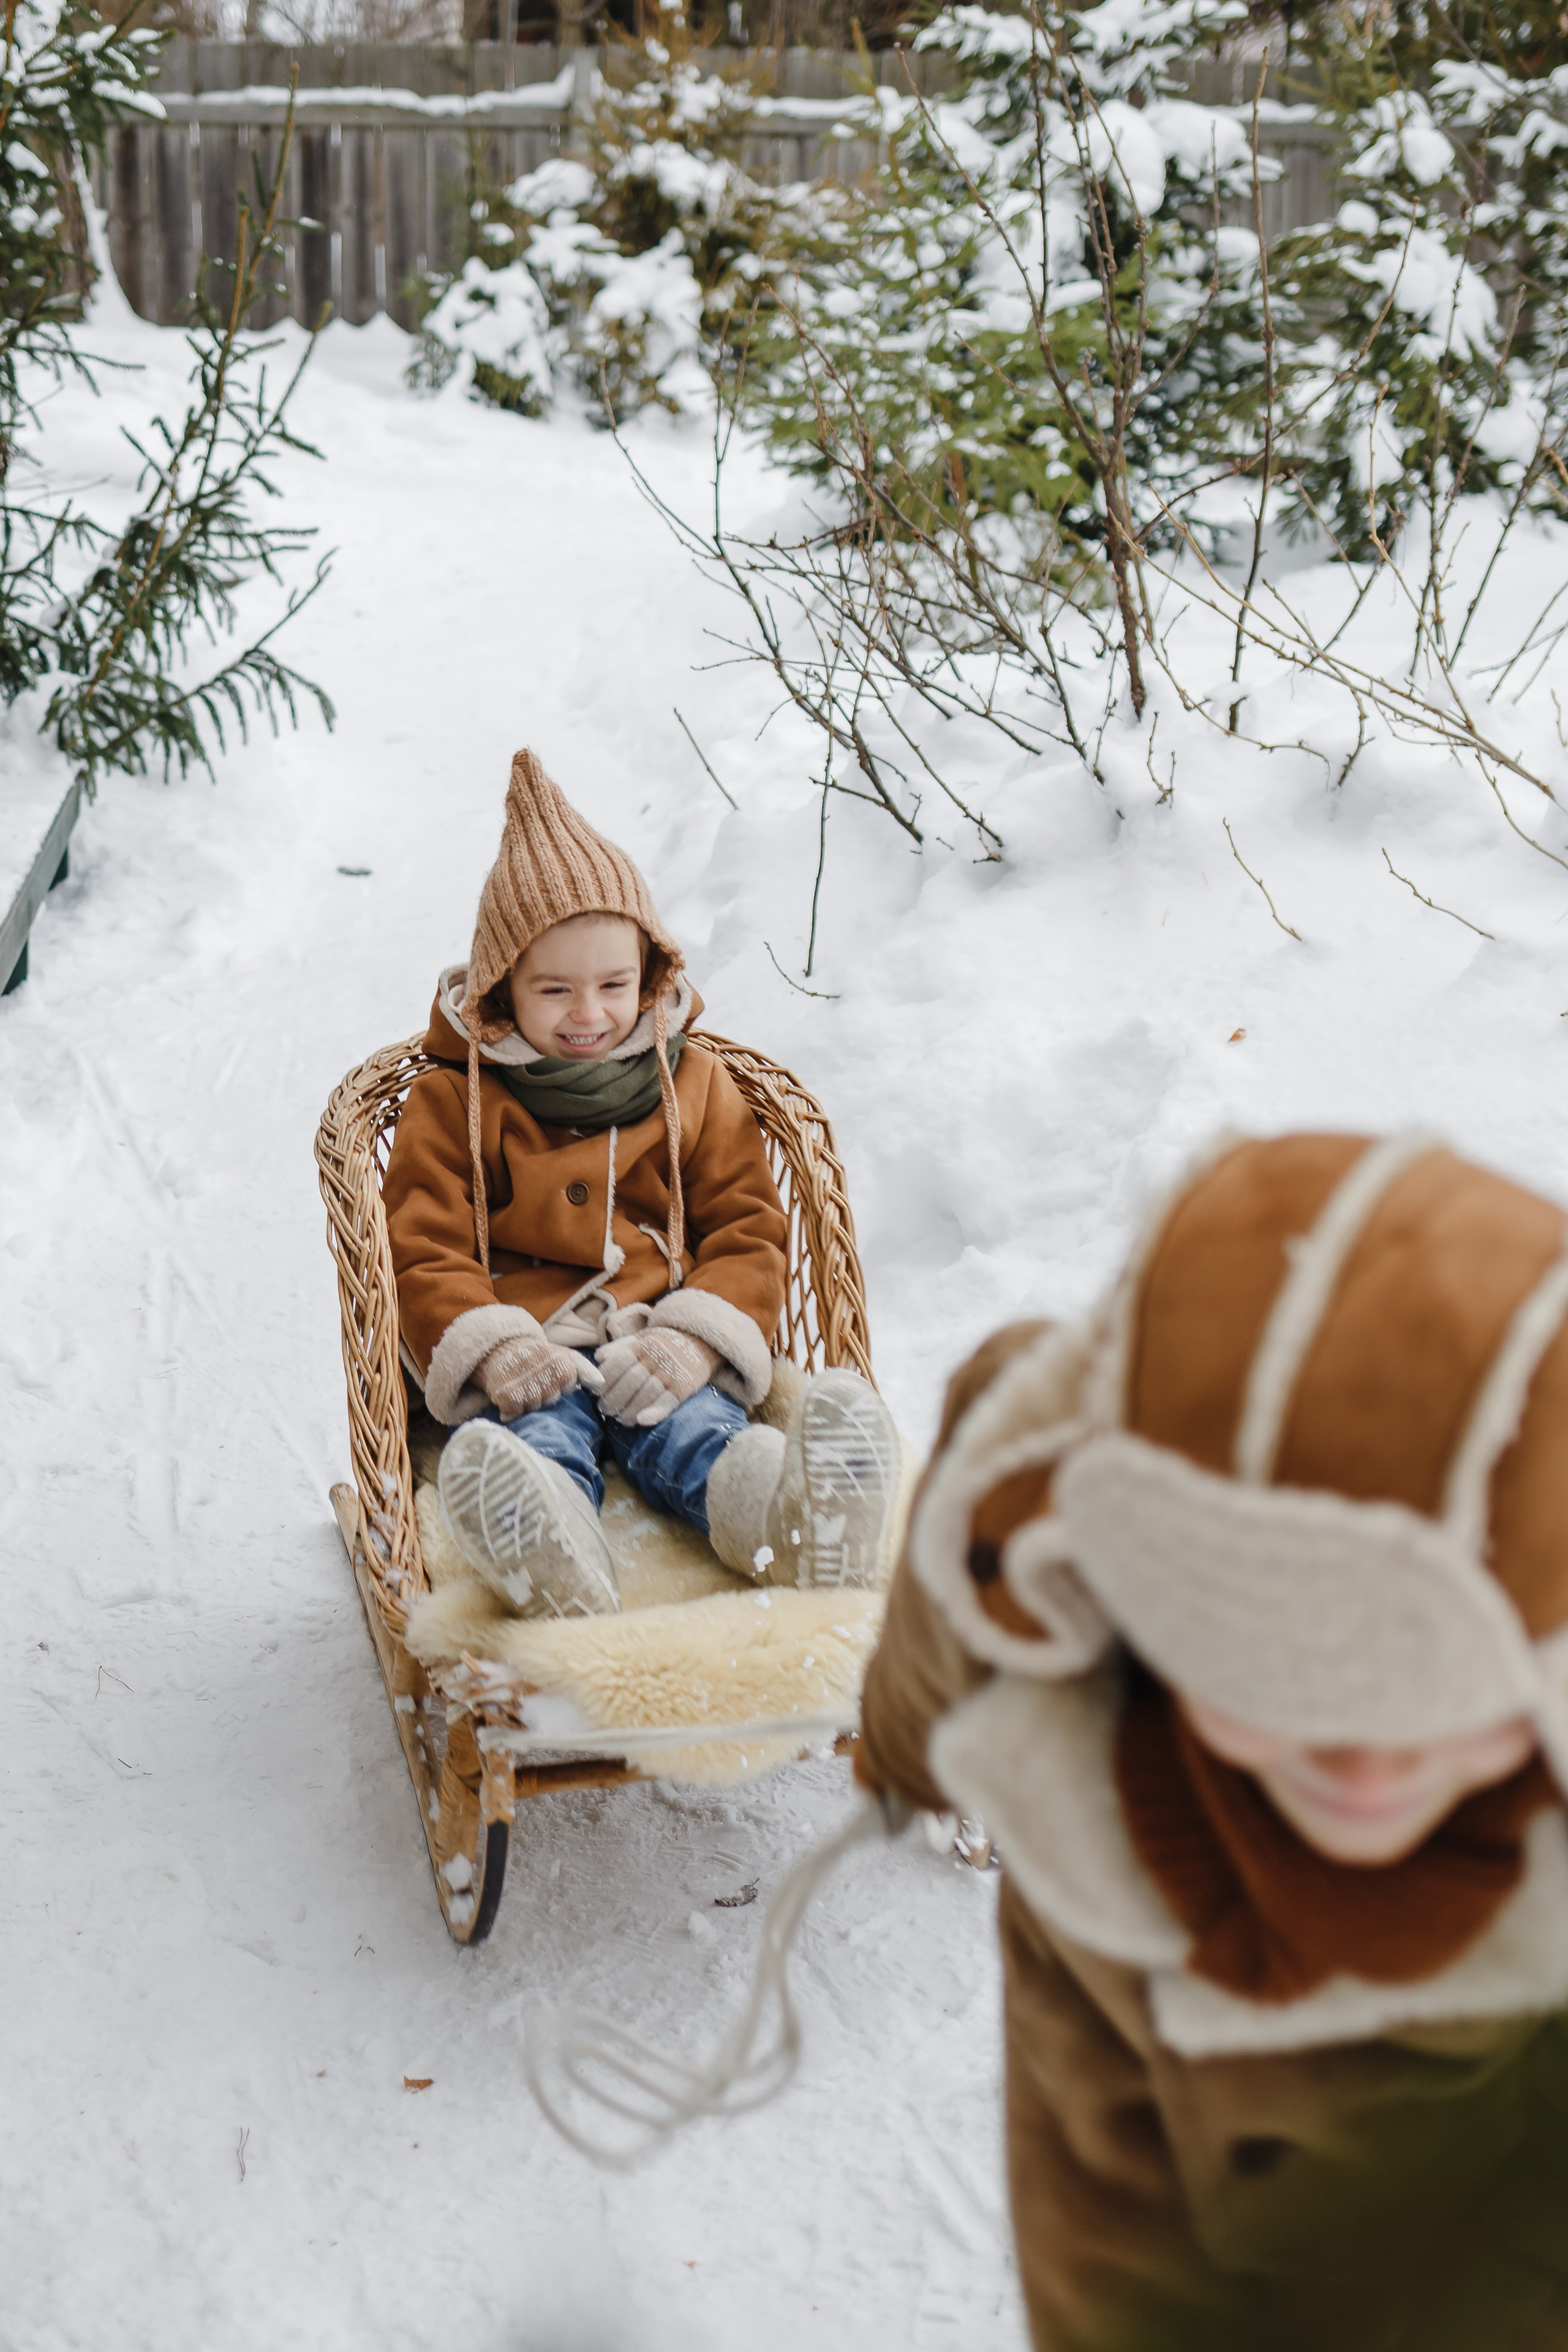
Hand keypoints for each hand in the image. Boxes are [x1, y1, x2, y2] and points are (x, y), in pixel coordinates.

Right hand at [475, 1333, 603, 1420]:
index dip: (560, 1384)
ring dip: (527, 1401)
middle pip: (552, 1400)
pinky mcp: (505, 1395)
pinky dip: (511, 1409)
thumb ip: (584, 1369)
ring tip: (520, 1385)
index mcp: (561, 1362)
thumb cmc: (536, 1356)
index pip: (569, 1387)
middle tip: (532, 1379)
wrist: (498, 1348)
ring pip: (534, 1408)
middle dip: (544, 1394)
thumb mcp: (563, 1355)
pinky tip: (509, 1395)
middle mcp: (543, 1372)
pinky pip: (515, 1413)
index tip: (549, 1373)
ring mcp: (524, 1385)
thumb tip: (600, 1385)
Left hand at [595, 1329, 721, 1426]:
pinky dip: (655, 1413)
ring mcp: (672, 1373)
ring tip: (622, 1419)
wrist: (702, 1340)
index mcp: (643, 1345)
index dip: (606, 1380)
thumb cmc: (665, 1342)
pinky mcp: (685, 1387)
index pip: (619, 1363)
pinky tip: (642, 1421)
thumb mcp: (643, 1337)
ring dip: (630, 1410)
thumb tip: (598, 1358)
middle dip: (614, 1399)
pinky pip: (668, 1402)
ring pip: (646, 1394)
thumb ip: (621, 1346)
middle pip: (630, 1381)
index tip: (598, 1392)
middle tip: (606, 1410)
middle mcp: (657, 1358)